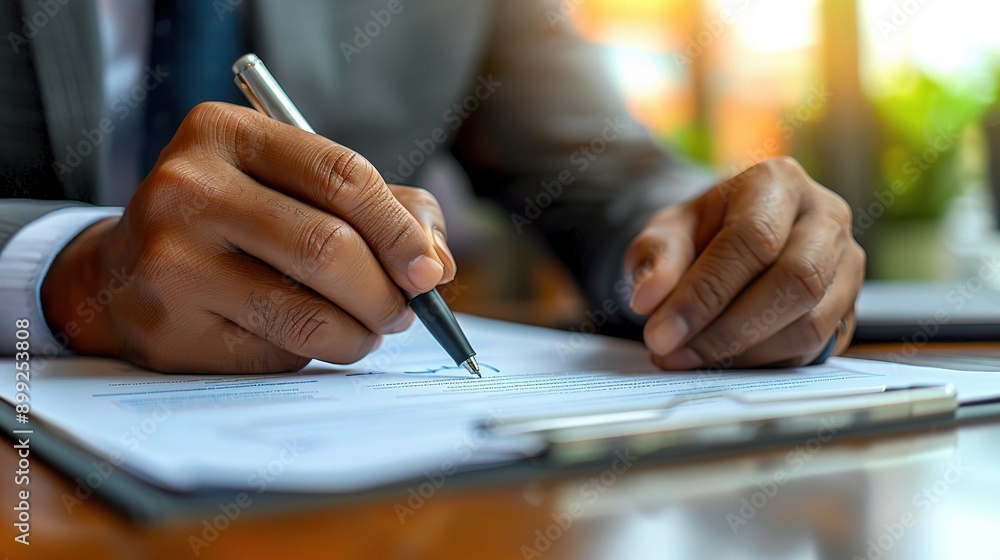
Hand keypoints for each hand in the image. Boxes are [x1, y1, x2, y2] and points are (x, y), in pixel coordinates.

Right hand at [41, 103, 455, 372]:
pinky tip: (307, 340)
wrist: (123, 272)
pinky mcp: (170, 328)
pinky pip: (276, 354)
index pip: (342, 176)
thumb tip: (437, 265)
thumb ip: (382, 208)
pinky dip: (314, 354)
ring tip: (367, 329)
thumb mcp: (297, 185)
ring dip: (360, 333)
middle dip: (386, 292)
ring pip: (306, 313)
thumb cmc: (235, 219)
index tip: (430, 271)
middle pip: (328, 248)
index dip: (400, 230)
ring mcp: (171, 261)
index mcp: (225, 133)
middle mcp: (188, 189)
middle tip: (403, 311)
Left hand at [625, 157, 864, 369]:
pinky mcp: (848, 305)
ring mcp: (847, 262)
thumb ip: (656, 258)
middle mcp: (826, 216)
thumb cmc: (701, 233)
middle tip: (673, 353)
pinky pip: (815, 347)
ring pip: (811, 322)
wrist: (731, 239)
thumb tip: (649, 300)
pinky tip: (722, 361)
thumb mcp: (668, 232)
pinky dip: (764, 362)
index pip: (752, 239)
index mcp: (778, 182)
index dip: (705, 293)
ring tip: (689, 358)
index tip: (661, 332)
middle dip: (728, 329)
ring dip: (744, 352)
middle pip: (795, 281)